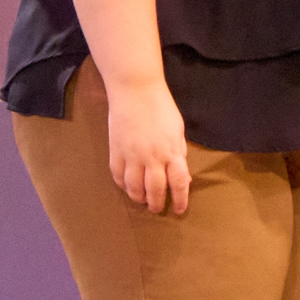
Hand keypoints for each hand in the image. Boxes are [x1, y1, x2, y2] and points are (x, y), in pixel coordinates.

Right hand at [106, 80, 190, 214]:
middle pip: (155, 189)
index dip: (180, 199)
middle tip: (157, 209)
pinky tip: (126, 186)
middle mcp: (152, 157)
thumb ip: (179, 153)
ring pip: (134, 187)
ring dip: (138, 197)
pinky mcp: (116, 150)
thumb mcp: (178, 130)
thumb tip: (182, 176)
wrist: (135, 90)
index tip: (179, 209)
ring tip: (141, 200)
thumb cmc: (161, 107)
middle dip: (157, 204)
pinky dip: (122, 185)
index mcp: (172, 151)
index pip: (179, 182)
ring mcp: (132, 155)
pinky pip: (118, 175)